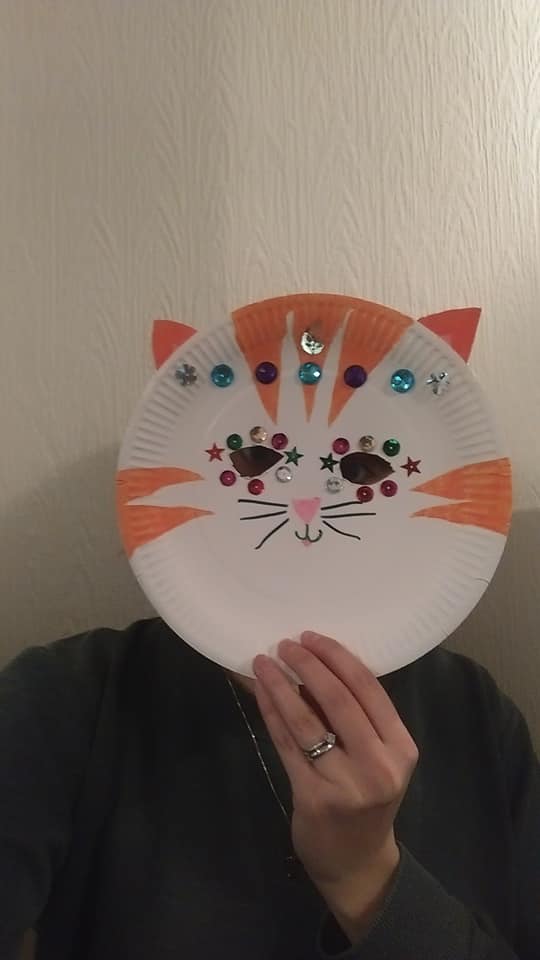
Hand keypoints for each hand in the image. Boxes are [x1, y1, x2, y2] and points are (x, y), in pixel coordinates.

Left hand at [252, 632, 418, 941]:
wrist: (356, 861)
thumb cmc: (367, 796)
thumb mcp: (376, 757)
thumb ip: (354, 716)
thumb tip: (313, 660)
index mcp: (400, 747)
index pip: (368, 689)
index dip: (337, 657)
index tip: (312, 637)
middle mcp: (378, 765)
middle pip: (338, 700)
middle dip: (308, 665)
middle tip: (286, 644)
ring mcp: (345, 783)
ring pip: (307, 721)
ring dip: (281, 686)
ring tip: (264, 662)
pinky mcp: (313, 797)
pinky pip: (287, 744)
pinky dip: (271, 713)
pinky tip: (260, 692)